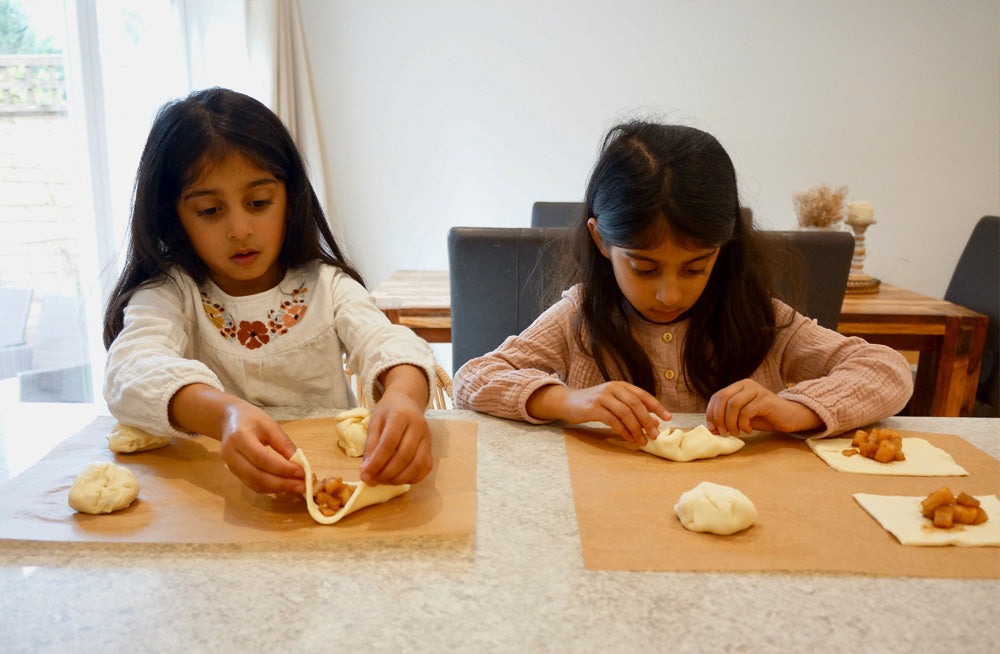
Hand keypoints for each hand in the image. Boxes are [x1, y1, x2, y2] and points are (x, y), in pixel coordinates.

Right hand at [169, 384, 303, 494]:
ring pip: (254, 484)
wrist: (229, 419)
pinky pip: (252, 485)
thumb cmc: (250, 418)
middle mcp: (231, 454)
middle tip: (303, 486)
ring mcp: (230, 466)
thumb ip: (283, 443)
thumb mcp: (269, 424)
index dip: (282, 468)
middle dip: (282, 483)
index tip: (301, 472)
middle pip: (257, 475)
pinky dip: (270, 488)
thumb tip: (299, 462)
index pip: (262, 459)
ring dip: (278, 488)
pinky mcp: (234, 472)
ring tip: (297, 487)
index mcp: (239, 438)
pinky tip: (284, 486)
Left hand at [360, 365, 432, 485]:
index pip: (389, 443)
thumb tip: (367, 471)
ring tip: (384, 481)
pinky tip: (398, 479)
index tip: (364, 475)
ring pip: (417, 464)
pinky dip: (412, 478)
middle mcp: (418, 426)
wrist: (408, 401)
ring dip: (399, 479)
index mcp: (401, 416)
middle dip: (386, 473)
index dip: (376, 462)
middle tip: (373, 481)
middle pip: (404, 456)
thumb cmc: (389, 411)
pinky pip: (425, 467)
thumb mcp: (375, 422)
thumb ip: (371, 445)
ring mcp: (428, 437)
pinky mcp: (431, 447)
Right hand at [527, 381, 670, 444]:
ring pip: (626, 413)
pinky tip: (629, 439)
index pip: (643, 395)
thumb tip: (653, 422)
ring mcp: (602, 397)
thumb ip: (630, 408)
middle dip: (648, 420)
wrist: (568, 402)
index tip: (668, 418)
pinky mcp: (593, 409)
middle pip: (636, 404)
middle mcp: (612, 388)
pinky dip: (624, 431)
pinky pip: (613, 421)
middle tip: (655, 434)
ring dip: (637, 429)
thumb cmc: (594, 404)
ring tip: (643, 441)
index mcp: (620, 385)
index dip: (657, 406)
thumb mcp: (613, 401)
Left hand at [706, 379, 822, 435]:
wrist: (789, 417)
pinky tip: (748, 430)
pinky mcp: (765, 399)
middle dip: (719, 418)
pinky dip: (743, 423)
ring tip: (736, 432)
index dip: (711, 413)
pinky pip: (746, 411)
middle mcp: (746, 384)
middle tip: (722, 432)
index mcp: (738, 386)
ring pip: (733, 405)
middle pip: (723, 399)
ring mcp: (756, 390)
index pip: (717, 396)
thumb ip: (727, 418)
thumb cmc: (764, 417)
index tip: (712, 429)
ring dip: (731, 422)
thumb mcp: (742, 416)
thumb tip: (711, 428)